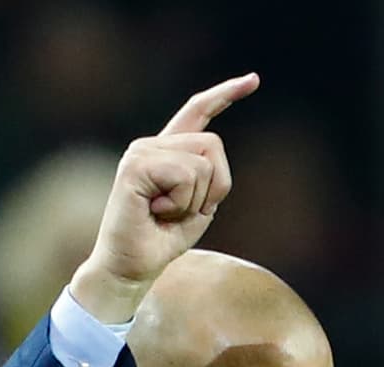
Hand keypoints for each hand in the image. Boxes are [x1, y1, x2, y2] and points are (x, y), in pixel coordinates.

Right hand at [70, 73, 259, 322]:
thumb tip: (210, 155)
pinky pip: (186, 176)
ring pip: (202, 163)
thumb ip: (208, 178)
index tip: (253, 80)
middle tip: (180, 212)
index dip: (226, 94)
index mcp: (166, 151)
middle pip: (213, 145)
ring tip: (164, 214)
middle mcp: (151, 144)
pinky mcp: (135, 166)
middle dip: (213, 187)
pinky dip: (181, 203)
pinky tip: (155, 212)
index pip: (198, 112)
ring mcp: (141, 152)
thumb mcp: (197, 207)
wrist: (130, 269)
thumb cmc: (162, 242)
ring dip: (194, 200)